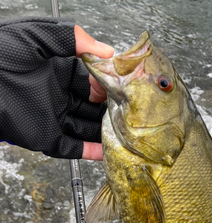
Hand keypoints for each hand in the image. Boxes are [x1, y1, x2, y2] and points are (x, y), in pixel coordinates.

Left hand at [0, 18, 113, 159]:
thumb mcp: (36, 36)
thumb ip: (71, 38)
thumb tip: (105, 49)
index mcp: (58, 71)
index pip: (91, 80)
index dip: (107, 85)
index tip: (123, 88)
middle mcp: (58, 95)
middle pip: (92, 106)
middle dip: (109, 110)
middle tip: (129, 113)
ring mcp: (53, 117)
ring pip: (86, 128)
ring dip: (104, 132)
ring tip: (124, 134)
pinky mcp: (45, 137)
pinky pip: (72, 147)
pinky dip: (89, 151)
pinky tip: (105, 151)